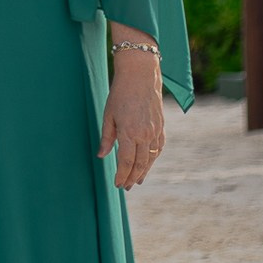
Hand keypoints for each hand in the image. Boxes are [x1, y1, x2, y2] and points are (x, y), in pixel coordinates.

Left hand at [97, 45, 166, 188]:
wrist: (140, 76)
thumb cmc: (120, 93)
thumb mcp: (108, 115)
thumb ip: (106, 137)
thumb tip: (102, 156)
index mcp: (129, 132)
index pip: (126, 162)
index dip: (122, 175)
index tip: (117, 184)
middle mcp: (145, 135)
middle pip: (140, 164)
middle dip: (132, 178)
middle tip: (126, 187)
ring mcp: (155, 131)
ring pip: (151, 158)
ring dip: (144, 171)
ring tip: (137, 181)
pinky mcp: (161, 127)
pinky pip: (159, 148)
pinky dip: (153, 158)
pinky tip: (148, 163)